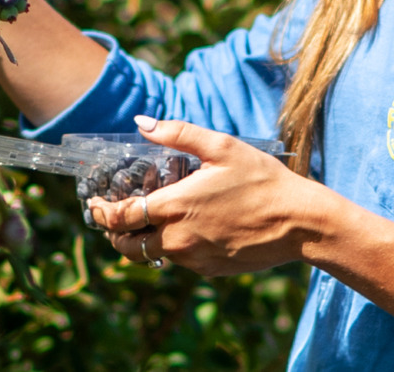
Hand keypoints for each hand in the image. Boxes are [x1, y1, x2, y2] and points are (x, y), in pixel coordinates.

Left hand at [86, 116, 323, 276]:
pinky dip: (170, 247)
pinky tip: (183, 229)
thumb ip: (177, 133)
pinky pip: (178, 261)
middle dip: (114, 232)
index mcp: (175, 207)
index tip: (95, 204)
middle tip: (114, 216)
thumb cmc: (262, 180)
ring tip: (145, 222)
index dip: (101, 212)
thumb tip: (141, 123)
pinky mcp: (209, 270)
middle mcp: (178, 239)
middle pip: (127, 245)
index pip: (120, 218)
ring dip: (141, 241)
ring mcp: (193, 258)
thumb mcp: (221, 146)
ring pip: (152, 254)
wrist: (299, 223)